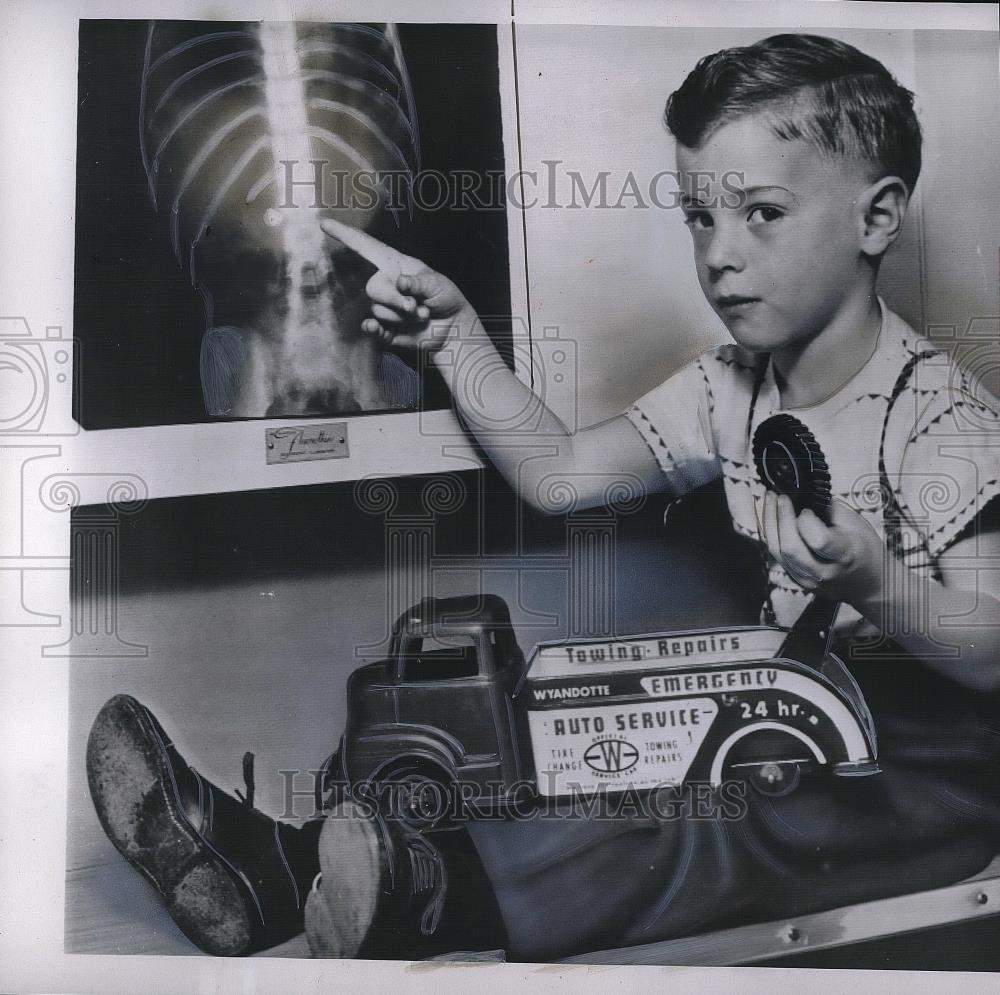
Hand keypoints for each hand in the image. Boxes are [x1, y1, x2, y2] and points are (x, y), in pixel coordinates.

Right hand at [321, 218, 472, 352]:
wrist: (453, 330)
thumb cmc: (446, 299)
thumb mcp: (438, 284)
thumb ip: (419, 282)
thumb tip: (399, 282)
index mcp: (397, 265)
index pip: (368, 248)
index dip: (346, 235)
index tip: (325, 224)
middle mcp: (386, 283)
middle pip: (374, 288)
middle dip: (395, 300)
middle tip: (418, 308)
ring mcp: (384, 306)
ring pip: (379, 310)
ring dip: (402, 316)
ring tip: (422, 316)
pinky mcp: (385, 328)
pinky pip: (372, 328)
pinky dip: (372, 329)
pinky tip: (373, 328)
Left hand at [760, 491, 885, 606]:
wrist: (868, 582)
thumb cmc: (865, 552)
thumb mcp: (857, 525)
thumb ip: (829, 510)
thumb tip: (803, 497)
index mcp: (845, 555)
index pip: (818, 540)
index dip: (807, 520)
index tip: (806, 507)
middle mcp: (824, 571)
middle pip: (791, 547)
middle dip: (780, 517)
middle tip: (779, 497)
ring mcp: (808, 579)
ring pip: (777, 551)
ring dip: (770, 523)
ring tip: (770, 501)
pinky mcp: (796, 580)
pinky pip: (776, 555)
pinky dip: (771, 534)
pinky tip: (772, 518)